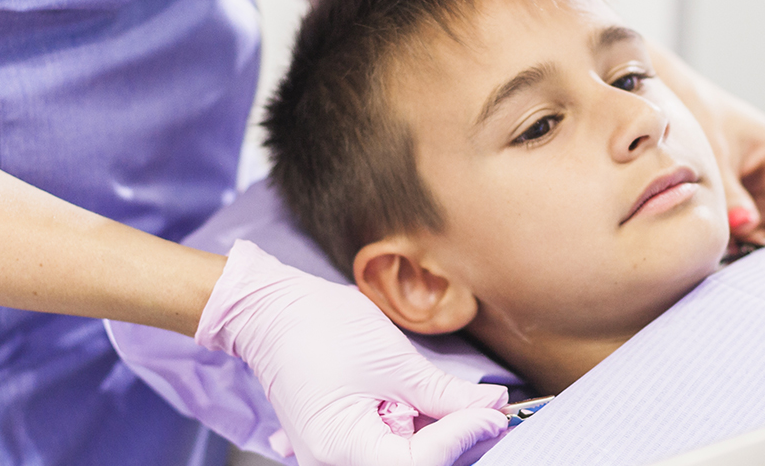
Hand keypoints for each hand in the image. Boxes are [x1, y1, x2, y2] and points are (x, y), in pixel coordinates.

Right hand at [197, 241, 509, 465]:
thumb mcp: (395, 361)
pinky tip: (430, 411)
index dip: (462, 439)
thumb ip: (446, 394)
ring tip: (457, 405)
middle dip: (454, 441)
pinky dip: (413, 432)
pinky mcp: (339, 445)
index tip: (493, 414)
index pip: (420, 463)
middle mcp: (333, 464)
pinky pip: (384, 449)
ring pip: (402, 459)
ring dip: (436, 437)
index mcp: (342, 448)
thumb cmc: (318, 328)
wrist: (271, 314)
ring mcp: (333, 458)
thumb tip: (491, 408)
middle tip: (486, 411)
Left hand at [709, 95, 764, 244]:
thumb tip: (745, 225)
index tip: (750, 256)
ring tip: (715, 246)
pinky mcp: (748, 202)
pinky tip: (712, 240)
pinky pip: (746, 230)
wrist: (680, 96)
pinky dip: (732, 238)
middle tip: (727, 257)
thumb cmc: (704, 112)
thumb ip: (730, 192)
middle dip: (757, 245)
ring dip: (742, 244)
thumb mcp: (716, 153)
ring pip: (764, 234)